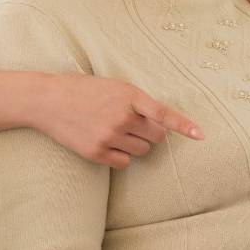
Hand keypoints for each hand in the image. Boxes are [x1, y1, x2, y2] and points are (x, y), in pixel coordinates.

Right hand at [32, 73, 203, 168]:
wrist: (48, 100)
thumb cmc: (84, 90)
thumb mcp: (114, 87)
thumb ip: (136, 102)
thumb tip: (158, 122)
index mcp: (129, 95)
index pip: (163, 113)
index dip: (183, 126)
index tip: (201, 136)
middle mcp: (121, 116)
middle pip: (157, 137)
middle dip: (151, 133)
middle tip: (134, 125)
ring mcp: (109, 136)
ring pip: (142, 151)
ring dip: (135, 144)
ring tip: (114, 130)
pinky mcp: (96, 152)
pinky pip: (124, 163)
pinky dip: (120, 156)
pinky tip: (106, 143)